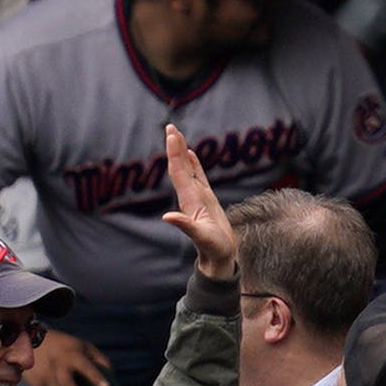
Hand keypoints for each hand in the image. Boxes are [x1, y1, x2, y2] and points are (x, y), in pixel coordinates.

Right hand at [21, 329, 111, 385]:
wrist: (30, 340)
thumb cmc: (64, 345)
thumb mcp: (83, 345)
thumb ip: (98, 359)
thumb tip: (111, 376)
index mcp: (71, 354)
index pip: (85, 366)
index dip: (96, 377)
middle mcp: (57, 365)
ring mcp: (45, 375)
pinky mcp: (36, 383)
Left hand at [160, 124, 236, 279]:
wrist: (218, 258)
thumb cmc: (213, 249)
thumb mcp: (201, 238)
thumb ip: (185, 227)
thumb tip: (167, 217)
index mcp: (190, 200)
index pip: (179, 172)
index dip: (175, 154)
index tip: (172, 135)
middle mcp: (191, 196)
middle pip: (180, 167)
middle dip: (175, 147)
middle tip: (170, 126)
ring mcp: (198, 197)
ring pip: (187, 170)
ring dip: (182, 152)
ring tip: (177, 134)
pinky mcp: (207, 200)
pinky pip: (198, 177)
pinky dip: (194, 164)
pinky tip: (191, 154)